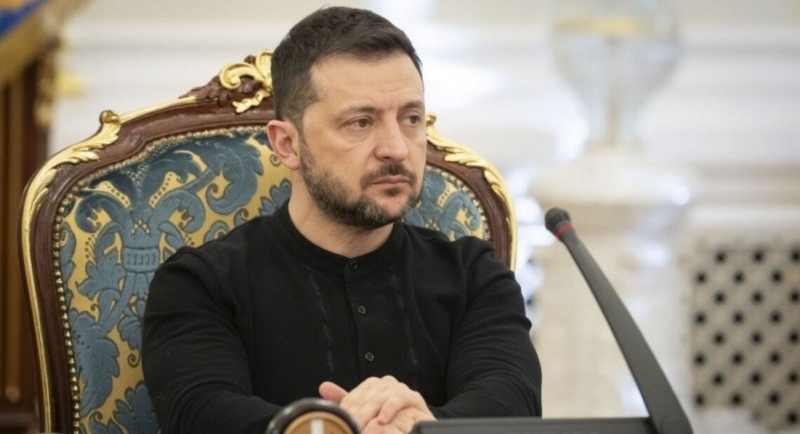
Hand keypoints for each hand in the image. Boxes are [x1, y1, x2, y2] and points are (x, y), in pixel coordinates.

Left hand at [319, 376, 434, 431]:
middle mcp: (386, 383)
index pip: (354, 395)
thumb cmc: (389, 418)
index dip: (346, 409)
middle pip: (367, 396)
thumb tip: (324, 387)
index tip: (340, 421)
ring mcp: (400, 389)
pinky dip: (390, 408)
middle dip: (356, 413)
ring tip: (363, 425)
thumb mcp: (364, 410)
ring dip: (371, 411)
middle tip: (350, 426)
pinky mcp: (414, 398)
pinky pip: (400, 399)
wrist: (416, 422)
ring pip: (381, 396)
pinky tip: (382, 418)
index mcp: (373, 385)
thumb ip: (345, 399)